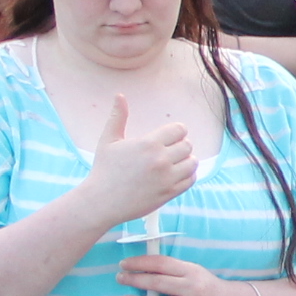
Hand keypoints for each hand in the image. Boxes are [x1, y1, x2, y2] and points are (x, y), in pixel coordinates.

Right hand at [80, 96, 197, 224]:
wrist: (102, 201)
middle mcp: (161, 160)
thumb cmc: (104, 169)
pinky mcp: (170, 193)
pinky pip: (191, 180)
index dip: (176, 132)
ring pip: (192, 163)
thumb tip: (119, 95)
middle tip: (169, 151)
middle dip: (180, 146)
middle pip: (187, 145)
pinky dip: (187, 176)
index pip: (179, 130)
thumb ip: (118, 117)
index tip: (169, 137)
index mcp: (148, 144)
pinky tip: (175, 175)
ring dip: (186, 161)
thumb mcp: (108, 141)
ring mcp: (167, 178)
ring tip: (174, 163)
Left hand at [115, 252, 241, 295]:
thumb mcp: (194, 272)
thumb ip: (172, 270)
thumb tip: (141, 268)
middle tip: (120, 279)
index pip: (161, 263)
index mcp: (192, 271)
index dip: (139, 263)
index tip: (124, 264)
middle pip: (157, 282)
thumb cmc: (206, 287)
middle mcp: (192, 289)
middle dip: (134, 280)